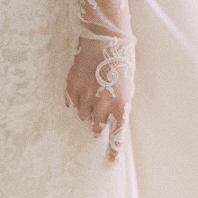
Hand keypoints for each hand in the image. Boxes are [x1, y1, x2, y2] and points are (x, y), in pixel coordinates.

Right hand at [65, 34, 132, 162]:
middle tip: (97, 119)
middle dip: (97, 125)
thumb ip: (119, 104)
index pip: (116, 133)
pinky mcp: (72, 85)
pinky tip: (80, 90)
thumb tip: (112, 119)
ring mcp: (86, 94)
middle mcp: (103, 103)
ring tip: (91, 95)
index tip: (110, 160)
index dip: (112, 149)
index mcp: (121, 103)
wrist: (106, 36)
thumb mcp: (127, 84)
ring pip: (82, 115)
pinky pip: (70, 102)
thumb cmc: (121, 59)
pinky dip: (74, 100)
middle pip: (95, 127)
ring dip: (86, 110)